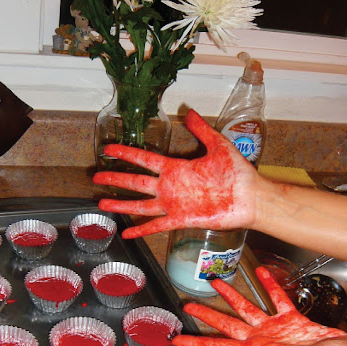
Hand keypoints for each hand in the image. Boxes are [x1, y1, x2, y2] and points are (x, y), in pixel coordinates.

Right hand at [93, 109, 258, 238]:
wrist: (249, 198)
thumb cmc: (236, 173)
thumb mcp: (217, 146)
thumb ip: (201, 130)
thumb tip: (188, 112)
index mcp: (176, 168)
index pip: (144, 159)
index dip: (126, 154)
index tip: (109, 150)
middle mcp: (171, 186)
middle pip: (136, 182)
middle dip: (116, 179)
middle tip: (97, 177)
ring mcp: (174, 204)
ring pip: (141, 205)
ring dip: (122, 205)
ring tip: (103, 204)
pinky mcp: (181, 220)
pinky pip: (157, 225)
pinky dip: (142, 230)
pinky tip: (127, 234)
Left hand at [172, 266, 346, 345]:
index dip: (197, 343)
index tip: (177, 339)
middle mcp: (262, 341)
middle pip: (227, 326)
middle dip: (207, 316)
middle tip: (188, 305)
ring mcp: (277, 329)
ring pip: (248, 309)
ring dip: (232, 296)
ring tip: (217, 282)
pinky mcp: (293, 319)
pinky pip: (277, 299)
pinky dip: (269, 286)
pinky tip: (260, 271)